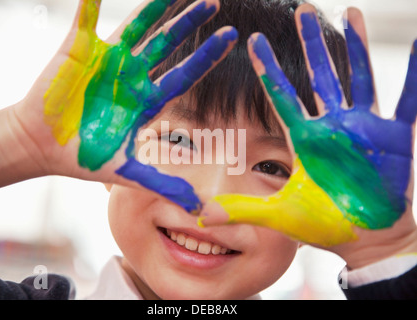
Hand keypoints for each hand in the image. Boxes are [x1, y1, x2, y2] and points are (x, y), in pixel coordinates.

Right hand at [0, 0, 236, 212]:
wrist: (43, 145)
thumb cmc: (83, 157)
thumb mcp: (127, 173)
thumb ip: (163, 183)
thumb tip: (199, 209)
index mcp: (146, 100)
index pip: (184, 74)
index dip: (207, 57)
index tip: (231, 37)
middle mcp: (132, 76)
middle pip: (167, 44)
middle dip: (189, 22)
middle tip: (214, 2)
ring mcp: (108, 60)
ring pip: (138, 26)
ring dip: (157, 7)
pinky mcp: (79, 50)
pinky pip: (86, 19)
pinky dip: (91, 2)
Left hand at [200, 5, 416, 266]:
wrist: (364, 237)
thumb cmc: (323, 224)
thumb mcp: (279, 214)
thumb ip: (241, 211)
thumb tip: (201, 216)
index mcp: (305, 139)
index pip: (281, 96)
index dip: (267, 68)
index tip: (252, 41)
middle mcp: (333, 126)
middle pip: (320, 75)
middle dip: (312, 43)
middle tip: (303, 9)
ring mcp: (364, 128)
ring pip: (358, 77)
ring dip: (356, 46)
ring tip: (352, 11)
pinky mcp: (394, 137)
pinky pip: (408, 99)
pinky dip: (416, 73)